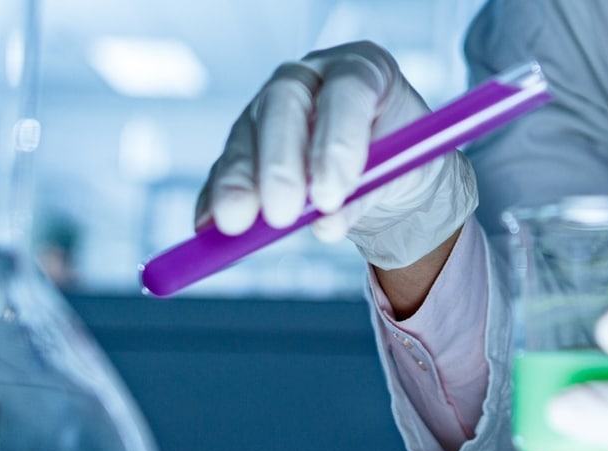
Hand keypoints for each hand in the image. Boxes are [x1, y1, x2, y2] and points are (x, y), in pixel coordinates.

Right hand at [194, 41, 476, 269]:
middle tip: (282, 213)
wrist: (387, 173)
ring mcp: (270, 107)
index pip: (347, 90)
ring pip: (247, 134)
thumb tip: (323, 223)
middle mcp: (310, 78)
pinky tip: (207, 225)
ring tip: (236, 224)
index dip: (337, 141)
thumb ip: (364, 195)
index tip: (331, 194)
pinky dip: (216, 197)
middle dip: (280, 163)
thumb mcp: (401, 177)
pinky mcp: (246, 142)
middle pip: (284, 103)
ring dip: (240, 182)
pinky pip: (226, 167)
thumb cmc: (400, 162)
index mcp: (362, 68)